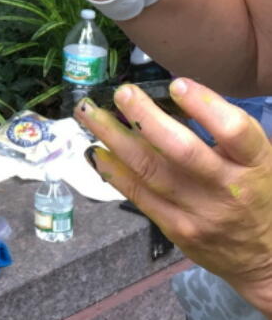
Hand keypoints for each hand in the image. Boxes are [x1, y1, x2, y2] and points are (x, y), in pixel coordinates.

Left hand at [75, 79, 271, 311]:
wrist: (265, 257)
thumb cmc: (256, 192)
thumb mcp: (257, 160)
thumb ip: (223, 132)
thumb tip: (171, 93)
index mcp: (254, 163)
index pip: (235, 131)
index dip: (205, 105)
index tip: (176, 85)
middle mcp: (228, 187)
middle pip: (183, 149)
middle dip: (145, 117)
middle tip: (121, 92)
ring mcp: (200, 211)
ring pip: (150, 170)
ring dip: (113, 138)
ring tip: (88, 113)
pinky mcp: (177, 229)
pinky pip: (139, 196)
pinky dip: (114, 171)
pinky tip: (96, 152)